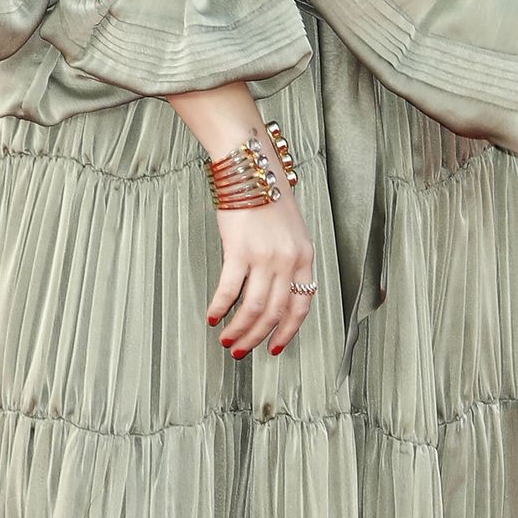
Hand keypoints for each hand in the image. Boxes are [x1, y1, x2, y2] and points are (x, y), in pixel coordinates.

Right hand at [210, 188, 317, 356]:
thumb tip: (275, 292)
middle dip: (257, 337)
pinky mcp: (240, 250)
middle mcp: (288, 260)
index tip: (275, 346)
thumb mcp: (292, 231)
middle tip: (242, 349)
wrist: (252, 167)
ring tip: (226, 339)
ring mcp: (265, 257)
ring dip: (238, 329)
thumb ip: (288, 260)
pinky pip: (230, 290)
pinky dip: (220, 307)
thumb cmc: (268, 196)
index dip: (288, 331)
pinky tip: (212, 315)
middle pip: (275, 312)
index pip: (301, 305)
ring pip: (253, 308)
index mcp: (304, 257)